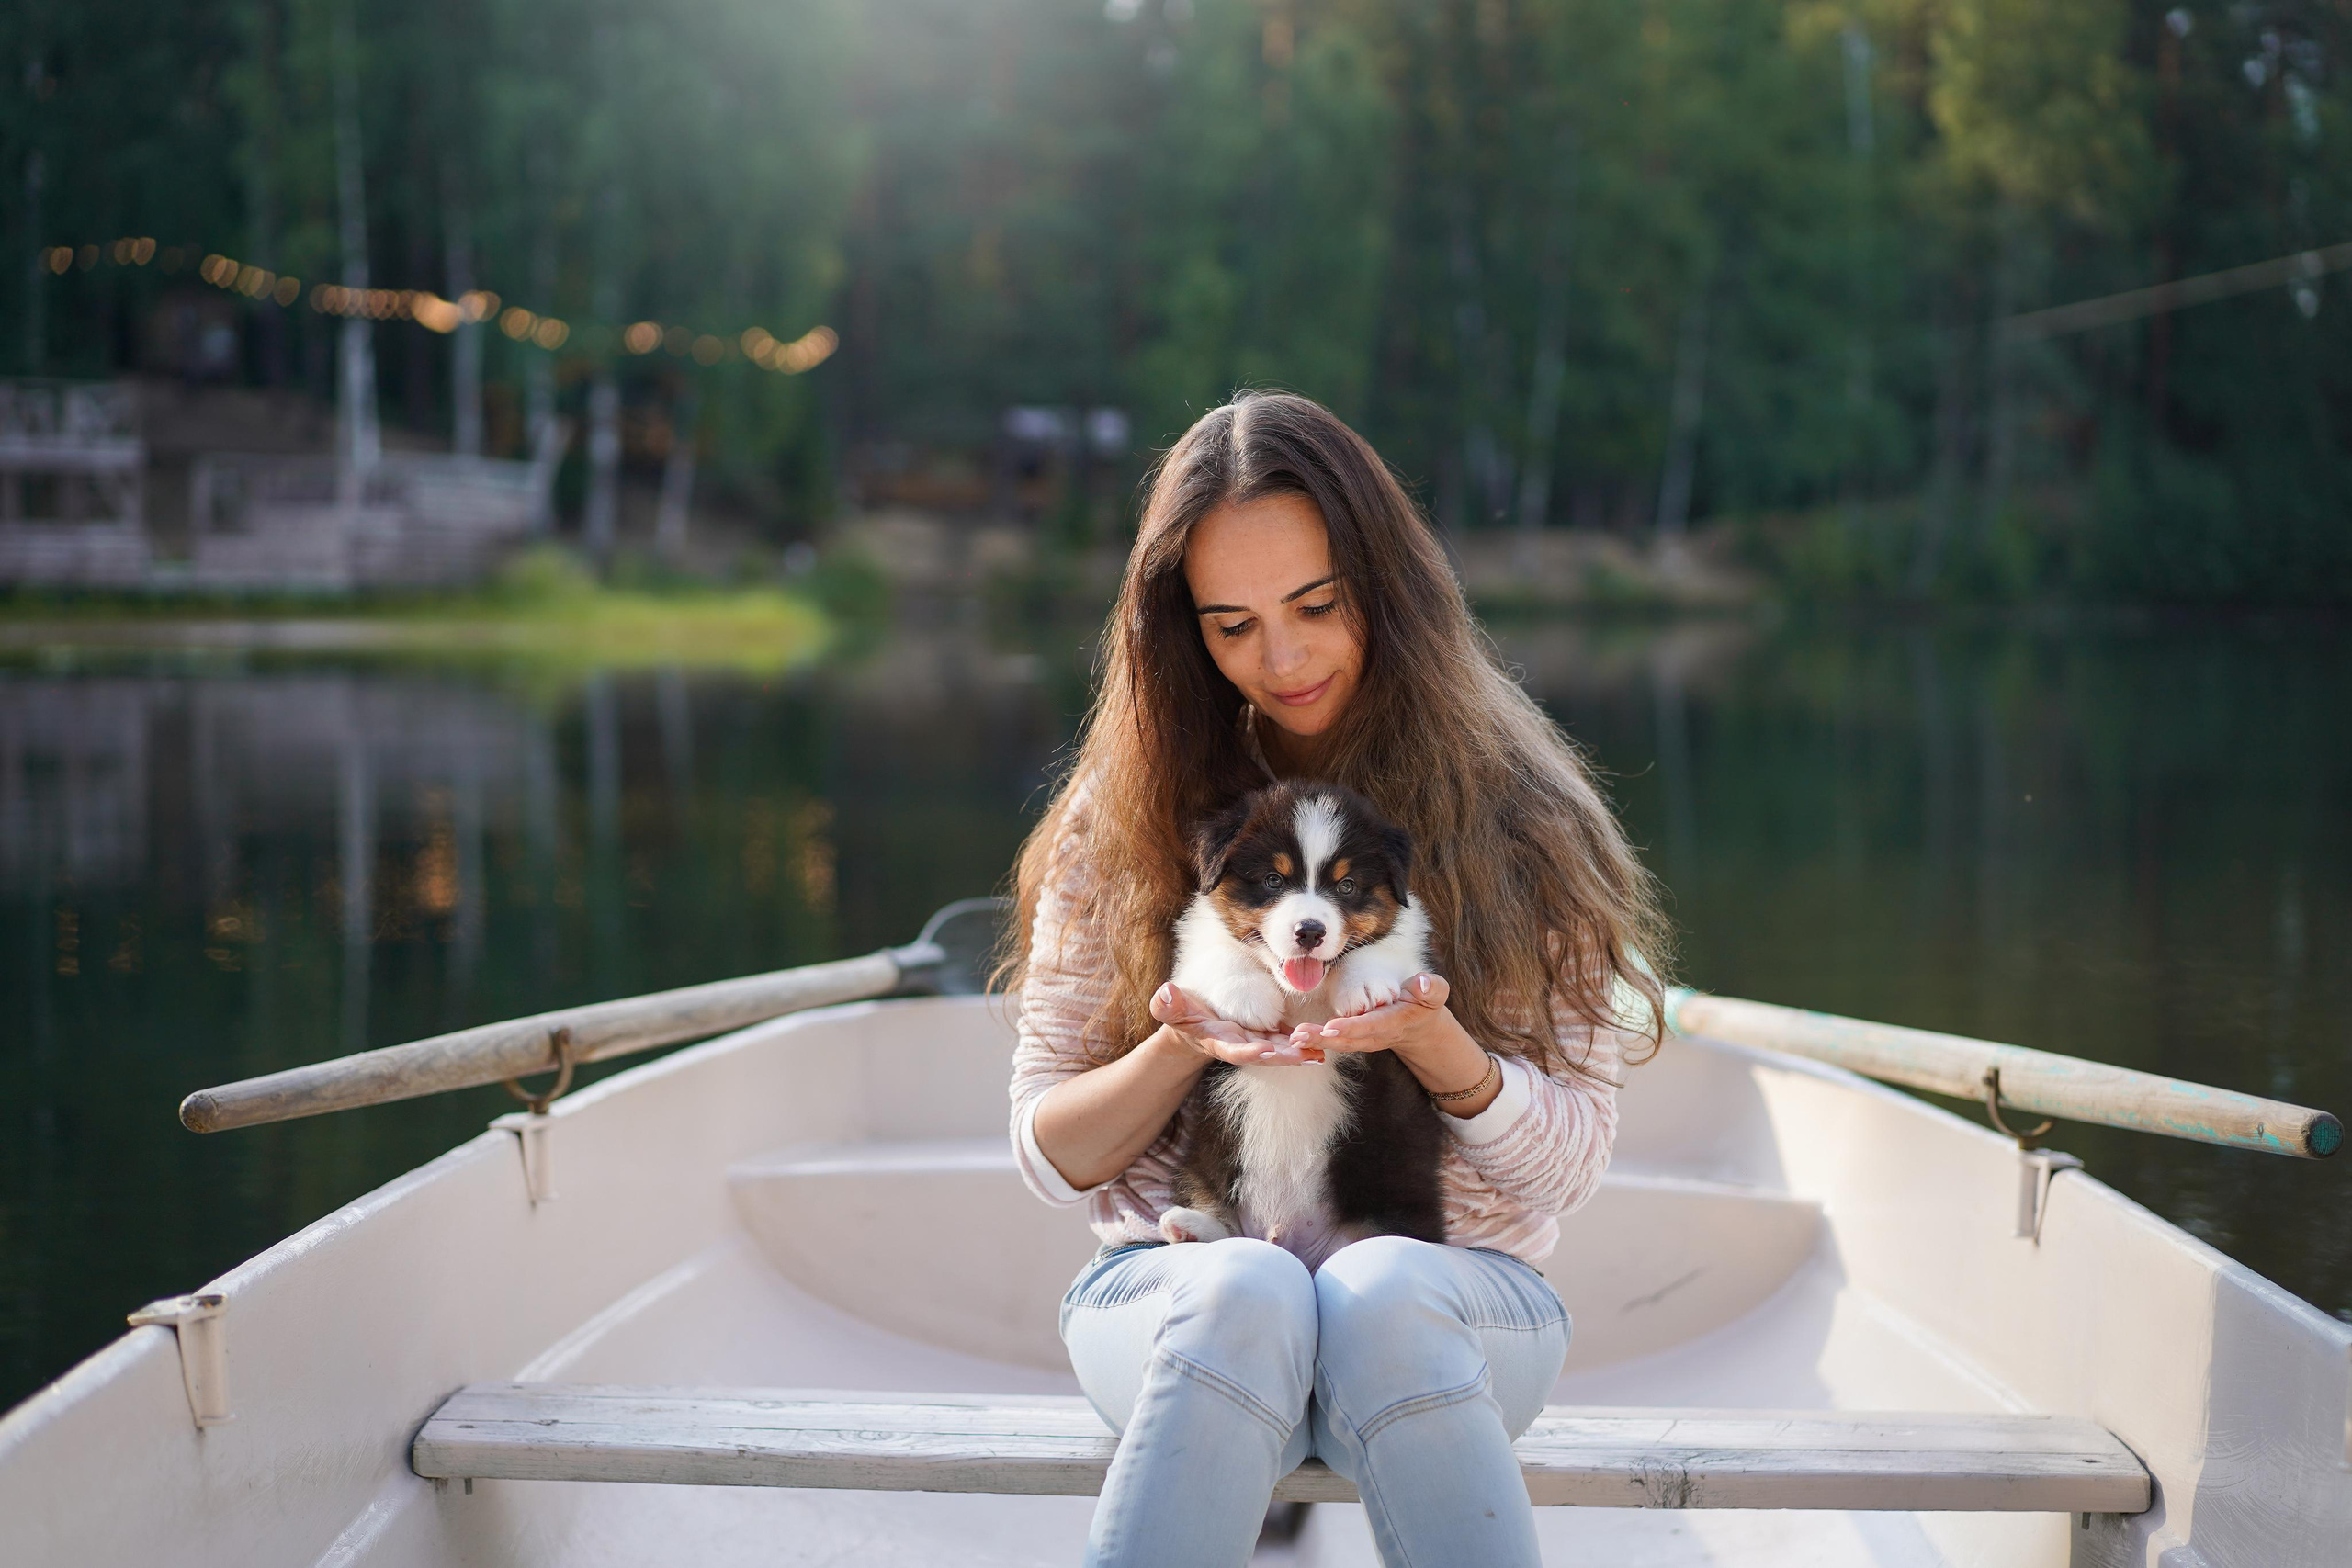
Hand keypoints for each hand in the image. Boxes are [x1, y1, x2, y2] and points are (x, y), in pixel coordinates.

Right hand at [1152, 983, 1322, 1066]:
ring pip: (1278, 1050)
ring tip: (1318, 1053)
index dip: (1249, 1051)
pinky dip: (1300, 1045)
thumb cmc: (1181, 1014)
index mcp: (1217, 1041)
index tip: (1264, 1049)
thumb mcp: (1171, 1010)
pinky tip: (1320, 1047)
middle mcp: (1239, 1046)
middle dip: (1283, 1056)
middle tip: (1304, 1055)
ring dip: (1298, 1053)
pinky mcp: (1264, 1035)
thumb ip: (1167, 1005)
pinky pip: (1284, 1041)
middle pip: (1263, 1055)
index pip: (1234, 1050)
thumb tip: (1164, 992)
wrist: (1191, 1024)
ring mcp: (1253, 1042)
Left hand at [1290, 974, 1500, 1114]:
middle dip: (1324, 1039)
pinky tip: (1296, 1039)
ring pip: (1338, 1043)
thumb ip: (1432, 988)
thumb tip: (1424, 983)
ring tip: (1294, 1037)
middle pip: (1348, 1039)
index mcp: (1395, 1022)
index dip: (1352, 1027)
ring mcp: (1365, 1040)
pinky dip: (1316, 1043)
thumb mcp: (1435, 994)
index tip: (1331, 1027)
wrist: (1421, 1029)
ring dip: (1315, 1042)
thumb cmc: (1424, 1005)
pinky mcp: (1356, 1040)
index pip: (1371, 1025)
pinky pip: (1335, 1043)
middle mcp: (1377, 1035)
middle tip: (1299, 1035)